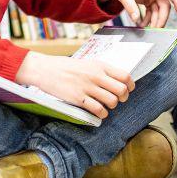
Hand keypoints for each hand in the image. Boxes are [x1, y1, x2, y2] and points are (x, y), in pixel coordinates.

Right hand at [15, 51, 134, 118]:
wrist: (46, 69)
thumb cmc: (67, 67)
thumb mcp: (88, 63)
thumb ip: (103, 71)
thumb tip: (119, 81)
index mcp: (100, 65)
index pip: (125, 76)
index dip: (130, 86)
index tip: (127, 90)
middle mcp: (96, 75)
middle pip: (122, 90)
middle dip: (123, 98)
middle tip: (117, 100)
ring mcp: (87, 87)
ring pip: (112, 101)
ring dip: (111, 106)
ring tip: (105, 105)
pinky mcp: (78, 98)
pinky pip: (98, 110)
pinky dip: (102, 114)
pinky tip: (97, 112)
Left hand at [93, 0, 176, 27]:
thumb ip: (130, 6)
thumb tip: (136, 20)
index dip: (176, 0)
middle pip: (164, 4)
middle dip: (161, 18)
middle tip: (156, 29)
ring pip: (159, 10)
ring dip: (155, 20)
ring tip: (148, 29)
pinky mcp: (147, 0)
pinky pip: (152, 12)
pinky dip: (148, 19)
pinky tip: (142, 25)